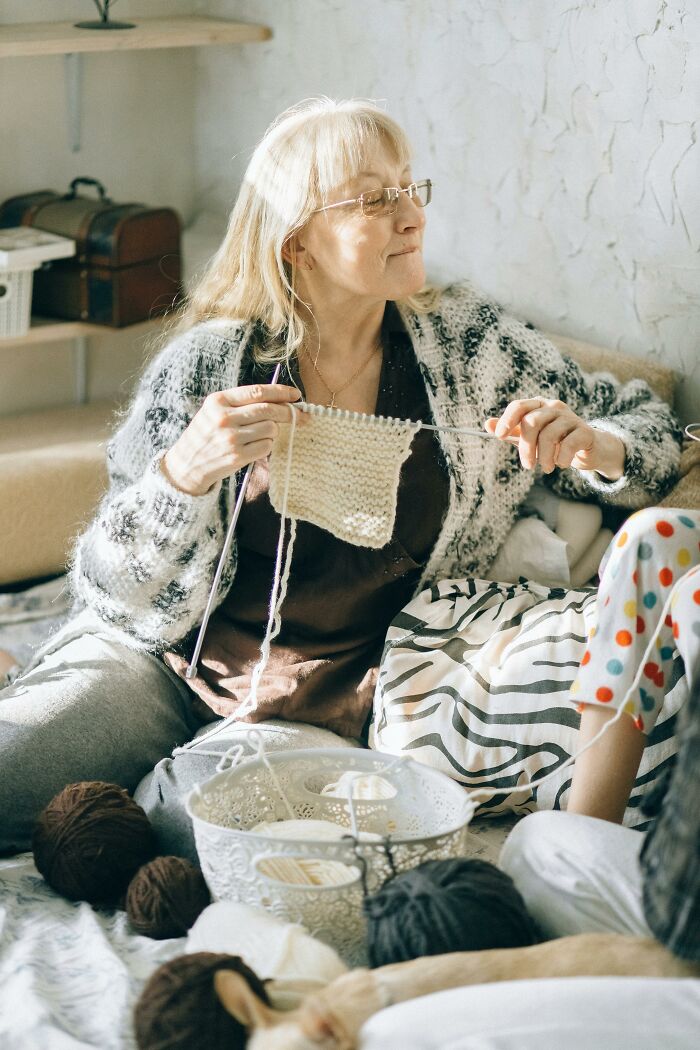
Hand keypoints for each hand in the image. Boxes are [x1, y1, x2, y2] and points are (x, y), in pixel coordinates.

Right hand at [161, 383, 300, 495]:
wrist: (186, 464)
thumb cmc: (205, 435)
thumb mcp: (214, 411)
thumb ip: (241, 403)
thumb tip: (280, 400)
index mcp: (218, 401)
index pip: (257, 392)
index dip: (281, 392)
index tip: (296, 394)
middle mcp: (224, 418)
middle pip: (268, 410)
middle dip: (288, 412)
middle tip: (299, 415)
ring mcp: (231, 438)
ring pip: (271, 428)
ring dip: (273, 431)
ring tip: (261, 435)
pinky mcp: (237, 456)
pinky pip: (266, 446)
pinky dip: (267, 446)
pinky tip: (256, 446)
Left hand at [484, 397, 624, 478]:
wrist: (588, 450)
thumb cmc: (555, 442)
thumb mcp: (530, 437)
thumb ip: (511, 432)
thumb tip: (487, 424)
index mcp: (538, 406)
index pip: (519, 406)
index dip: (507, 420)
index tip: (499, 436)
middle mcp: (554, 407)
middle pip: (532, 422)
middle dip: (526, 447)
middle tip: (528, 466)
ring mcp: (571, 418)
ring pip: (549, 435)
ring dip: (544, 457)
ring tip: (546, 467)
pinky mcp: (585, 431)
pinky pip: (569, 444)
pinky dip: (562, 459)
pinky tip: (561, 464)